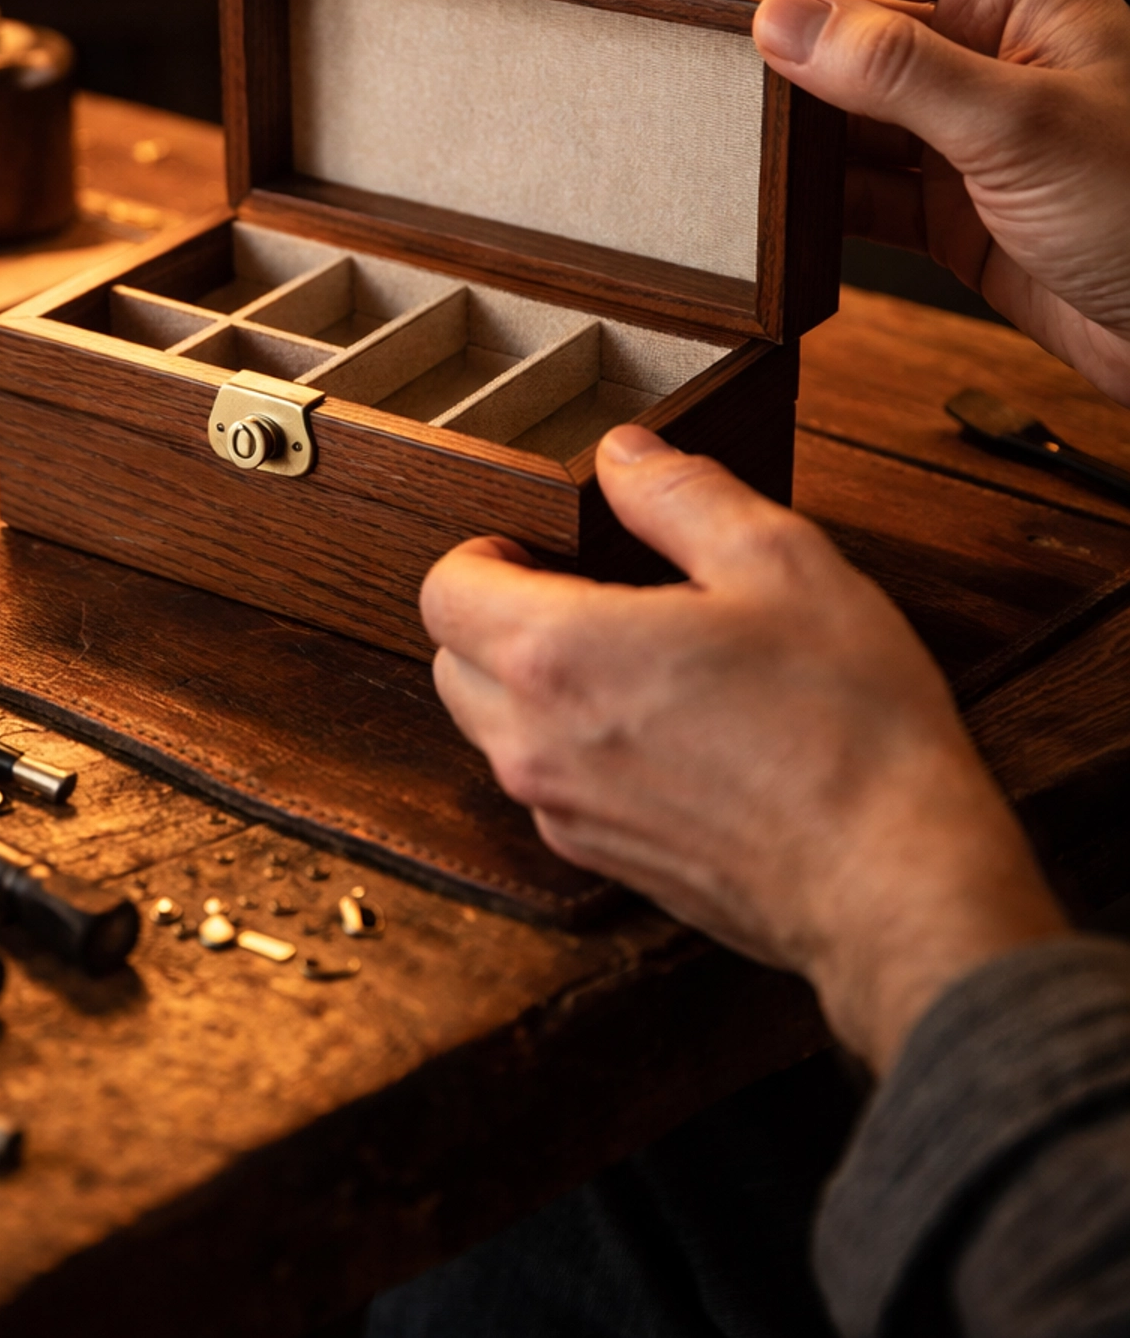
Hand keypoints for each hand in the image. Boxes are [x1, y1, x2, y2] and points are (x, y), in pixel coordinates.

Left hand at [423, 426, 1065, 1073]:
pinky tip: (673, 729)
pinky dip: (580, 748)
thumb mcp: (780, 561)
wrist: (893, 883)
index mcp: (556, 657)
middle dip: (501, 617)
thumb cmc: (846, 726)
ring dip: (536, 686)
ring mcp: (566, 814)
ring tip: (642, 658)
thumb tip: (623, 455)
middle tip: (590, 592)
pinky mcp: (606, 862)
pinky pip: (552, 786)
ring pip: (497, 730)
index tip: (544, 544)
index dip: (485, 553)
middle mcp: (535, 745)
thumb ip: (682, 494)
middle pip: (455, 661)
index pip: (444, 590)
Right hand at [690, 0, 1129, 402]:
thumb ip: (896, 69)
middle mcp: (992, 51)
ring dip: (789, 128)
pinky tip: (769, 212)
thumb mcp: (1020, 126)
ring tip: (710, 142)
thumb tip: (782, 19)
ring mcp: (974, 135)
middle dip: (772, 43)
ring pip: (852, 111)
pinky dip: (817, 200)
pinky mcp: (964, 213)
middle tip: (681, 68)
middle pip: (851, 20)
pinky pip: (868, 190)